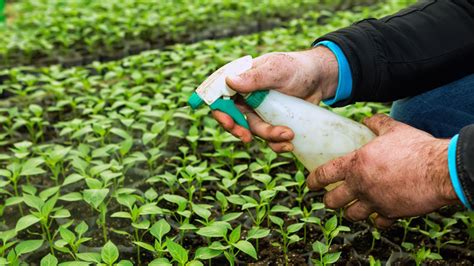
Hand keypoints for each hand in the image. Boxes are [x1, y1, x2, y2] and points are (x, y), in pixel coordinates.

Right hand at [212, 47, 338, 151]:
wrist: (321, 79)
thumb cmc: (297, 68)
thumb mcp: (276, 70)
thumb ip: (254, 77)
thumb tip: (229, 80)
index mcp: (242, 81)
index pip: (221, 97)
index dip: (220, 111)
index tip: (228, 123)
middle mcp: (247, 97)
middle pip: (234, 119)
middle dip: (240, 130)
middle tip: (247, 138)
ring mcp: (260, 111)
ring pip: (255, 130)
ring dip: (269, 136)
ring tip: (289, 134)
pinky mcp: (273, 122)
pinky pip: (269, 138)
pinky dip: (277, 144)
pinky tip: (290, 144)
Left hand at [306, 114, 459, 227]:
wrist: (439, 170)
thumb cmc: (416, 148)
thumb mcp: (394, 129)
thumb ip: (377, 123)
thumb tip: (368, 119)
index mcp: (356, 164)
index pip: (324, 174)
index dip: (313, 181)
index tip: (310, 184)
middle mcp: (360, 185)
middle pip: (333, 201)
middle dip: (329, 200)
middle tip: (331, 197)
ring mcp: (374, 202)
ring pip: (352, 214)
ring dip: (350, 210)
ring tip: (353, 206)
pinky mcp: (391, 213)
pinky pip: (378, 221)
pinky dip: (377, 218)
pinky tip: (379, 212)